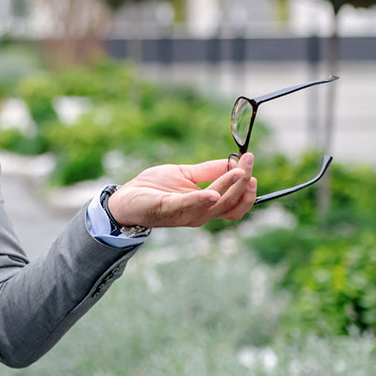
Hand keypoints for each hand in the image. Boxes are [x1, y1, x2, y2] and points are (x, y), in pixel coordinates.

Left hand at [107, 153, 257, 228]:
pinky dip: (202, 200)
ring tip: (240, 171)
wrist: (126, 197)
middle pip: (232, 204)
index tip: (250, 163)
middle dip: (244, 184)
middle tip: (249, 163)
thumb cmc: (154, 187)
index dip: (248, 188)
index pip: (236, 203)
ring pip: (216, 205)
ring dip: (230, 187)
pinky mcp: (168, 209)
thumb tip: (233, 162)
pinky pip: (189, 206)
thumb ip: (209, 170)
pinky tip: (213, 192)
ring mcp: (185, 213)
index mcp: (205, 206)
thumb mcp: (185, 174)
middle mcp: (199, 214)